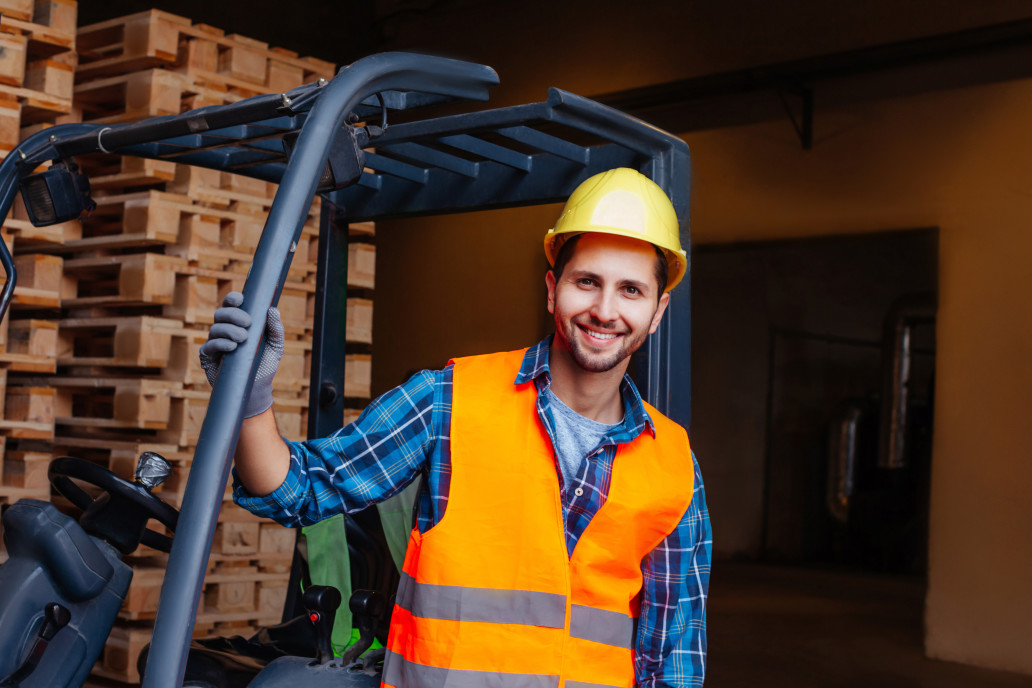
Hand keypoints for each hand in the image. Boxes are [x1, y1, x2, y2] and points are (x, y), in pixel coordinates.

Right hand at [198, 291, 283, 417]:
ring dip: (229, 330)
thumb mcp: (275, 347)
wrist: (257, 389)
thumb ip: (275, 329)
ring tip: (243, 338)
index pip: (231, 306)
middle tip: (247, 323)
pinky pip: (209, 346)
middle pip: (220, 314)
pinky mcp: (208, 358)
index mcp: (238, 324)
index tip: (240, 299)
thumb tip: (273, 310)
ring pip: (215, 328)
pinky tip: (231, 347)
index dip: (232, 299)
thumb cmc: (265, 365)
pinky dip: (220, 344)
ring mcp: (215, 344)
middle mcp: (224, 331)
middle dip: (233, 315)